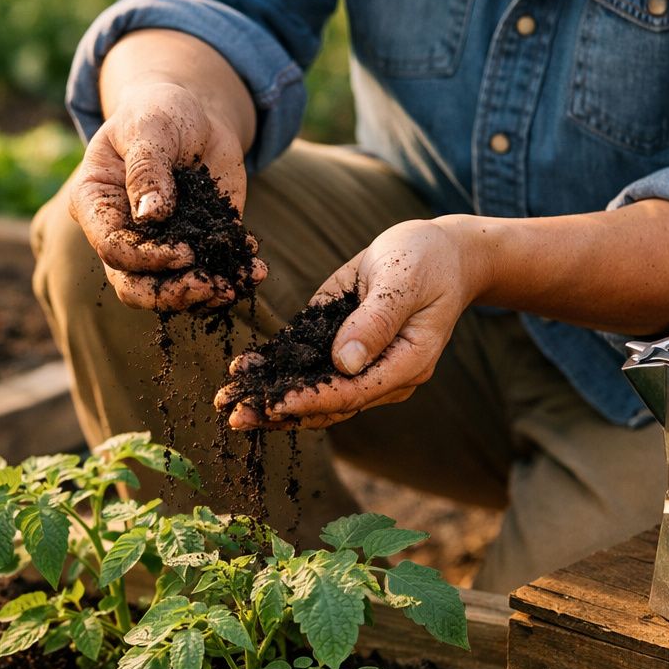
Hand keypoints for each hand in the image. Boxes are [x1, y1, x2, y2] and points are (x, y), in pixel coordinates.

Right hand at [68, 82, 265, 309]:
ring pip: (168, 290)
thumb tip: (151, 215)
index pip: (112, 246)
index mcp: (95, 204)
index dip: (146, 257)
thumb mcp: (150, 128)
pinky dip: (232, 275)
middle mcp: (122, 234)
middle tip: (208, 287)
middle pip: (133, 285)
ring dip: (203, 295)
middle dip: (170, 293)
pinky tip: (255, 269)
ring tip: (235, 285)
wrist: (194, 114)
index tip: (184, 251)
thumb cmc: (157, 112)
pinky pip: (207, 272)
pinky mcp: (195, 247)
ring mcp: (157, 246)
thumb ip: (147, 169)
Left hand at [217, 217, 483, 429]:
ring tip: (228, 403)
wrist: (440, 252)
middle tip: (235, 415)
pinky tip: (243, 373)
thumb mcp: (404, 279)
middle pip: (328, 405)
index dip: (311, 399)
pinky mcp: (342, 348)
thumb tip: (345, 362)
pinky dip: (276, 373)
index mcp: (407, 363)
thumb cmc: (428, 260)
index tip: (275, 404)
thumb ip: (376, 320)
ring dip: (271, 400)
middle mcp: (384, 376)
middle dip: (280, 411)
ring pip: (315, 395)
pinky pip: (308, 368)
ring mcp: (362, 366)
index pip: (353, 392)